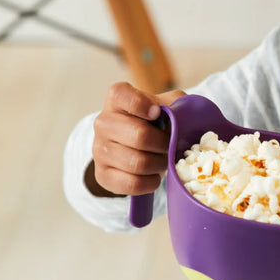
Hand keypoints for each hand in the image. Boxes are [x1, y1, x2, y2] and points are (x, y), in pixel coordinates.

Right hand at [91, 81, 185, 195]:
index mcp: (117, 99)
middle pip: (139, 136)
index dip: (142, 104)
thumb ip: (177, 105)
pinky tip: (154, 175)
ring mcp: (99, 150)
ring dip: (159, 164)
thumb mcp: (169, 105)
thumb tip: (181, 119)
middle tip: (170, 146)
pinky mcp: (102, 175)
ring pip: (138, 163)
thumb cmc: (157, 121)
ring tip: (163, 160)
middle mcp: (103, 122)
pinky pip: (132, 183)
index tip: (157, 113)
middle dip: (163, 144)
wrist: (140, 145)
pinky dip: (150, 182)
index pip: (122, 95)